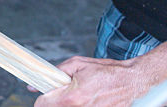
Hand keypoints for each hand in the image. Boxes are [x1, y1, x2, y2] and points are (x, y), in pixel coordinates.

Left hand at [35, 56, 154, 105]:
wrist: (131, 80)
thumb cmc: (106, 71)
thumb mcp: (77, 64)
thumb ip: (55, 73)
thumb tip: (35, 85)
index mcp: (73, 96)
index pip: (44, 105)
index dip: (41, 99)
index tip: (44, 94)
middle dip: (54, 102)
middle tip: (62, 93)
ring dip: (67, 104)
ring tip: (77, 95)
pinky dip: (79, 106)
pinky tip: (86, 100)